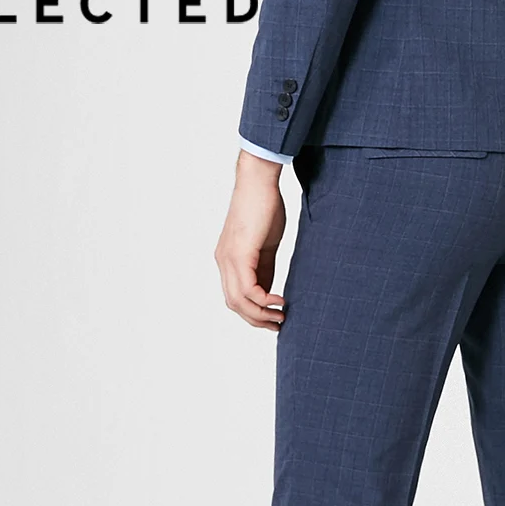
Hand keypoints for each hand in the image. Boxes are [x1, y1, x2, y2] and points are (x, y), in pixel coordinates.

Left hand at [214, 151, 287, 330]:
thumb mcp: (265, 246)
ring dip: (261, 315)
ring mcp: (229, 259)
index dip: (253, 313)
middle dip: (257, 320)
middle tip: (279, 324)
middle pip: (234, 304)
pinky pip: (249, 290)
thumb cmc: (264, 207)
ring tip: (281, 316)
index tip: (274, 319)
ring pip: (239, 301)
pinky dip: (265, 301)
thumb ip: (264, 268)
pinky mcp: (240, 254)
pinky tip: (280, 301)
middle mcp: (223, 262)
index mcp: (228, 260)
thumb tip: (269, 291)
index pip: (235, 297)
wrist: (258, 181)